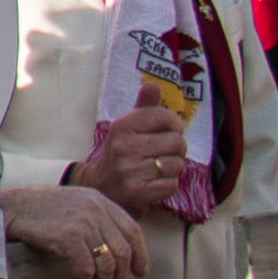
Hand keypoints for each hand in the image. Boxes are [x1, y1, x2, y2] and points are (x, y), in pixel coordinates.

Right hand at [6, 180, 147, 278]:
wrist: (7, 206)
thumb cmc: (35, 211)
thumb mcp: (73, 206)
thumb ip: (94, 220)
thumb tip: (111, 253)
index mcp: (100, 201)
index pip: (133, 230)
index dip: (140, 255)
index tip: (138, 273)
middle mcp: (96, 209)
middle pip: (123, 251)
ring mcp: (83, 222)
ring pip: (107, 264)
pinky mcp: (68, 236)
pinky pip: (86, 269)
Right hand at [69, 95, 189, 215]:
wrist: (100, 192)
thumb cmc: (121, 156)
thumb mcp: (127, 129)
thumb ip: (144, 108)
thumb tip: (153, 85)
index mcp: (123, 126)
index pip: (165, 117)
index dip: (174, 125)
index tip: (169, 132)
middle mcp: (125, 146)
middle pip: (177, 142)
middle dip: (176, 151)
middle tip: (163, 155)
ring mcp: (130, 171)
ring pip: (176, 165)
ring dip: (172, 170)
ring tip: (156, 171)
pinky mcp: (138, 193)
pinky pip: (172, 185)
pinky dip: (167, 186)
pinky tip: (154, 185)